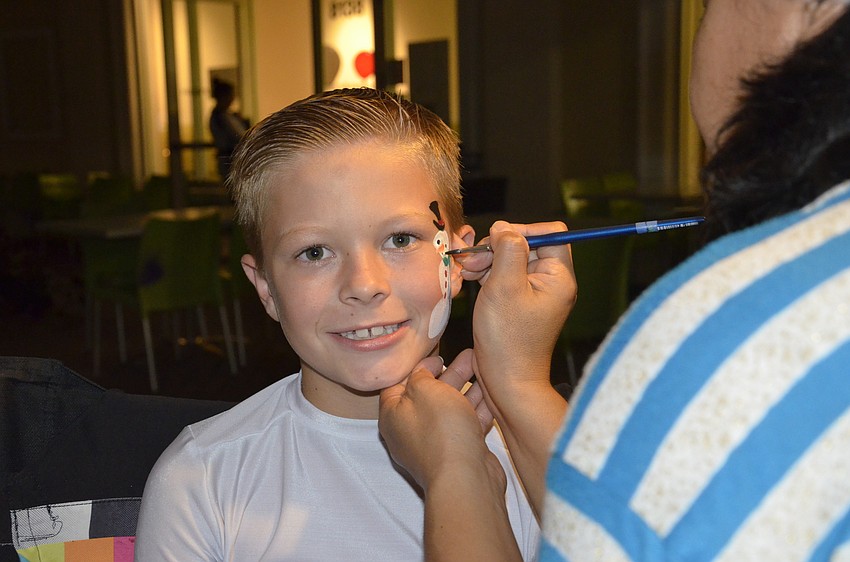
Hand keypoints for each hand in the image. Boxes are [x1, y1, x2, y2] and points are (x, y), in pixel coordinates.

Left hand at [378, 350, 494, 489]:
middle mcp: (411, 432)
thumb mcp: (423, 389)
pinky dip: (478, 407)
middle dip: (448, 374)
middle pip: (429, 395)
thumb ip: (420, 375)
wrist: (465, 478)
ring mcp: (437, 444)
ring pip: (451, 408)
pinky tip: (490, 392)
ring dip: (467, 386)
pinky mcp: (460, 452)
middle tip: (467, 357)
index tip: (435, 356)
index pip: (398, 385)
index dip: (416, 368)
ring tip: (482, 366)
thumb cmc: (439, 431)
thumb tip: (422, 372)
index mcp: (393, 417)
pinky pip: (467, 424)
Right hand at [457, 220, 575, 393]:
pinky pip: (507, 277)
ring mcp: (537, 294)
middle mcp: (552, 283)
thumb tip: (505, 228)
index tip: (496, 241)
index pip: (550, 233)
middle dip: (498, 247)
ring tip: (469, 272)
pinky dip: (489, 275)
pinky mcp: (521, 303)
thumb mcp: (504, 286)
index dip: (522, 230)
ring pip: (513, 260)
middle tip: (474, 260)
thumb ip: (507, 250)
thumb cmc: (508, 340)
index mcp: (558, 277)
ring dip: (489, 260)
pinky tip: (472, 280)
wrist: (507, 381)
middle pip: (527, 245)